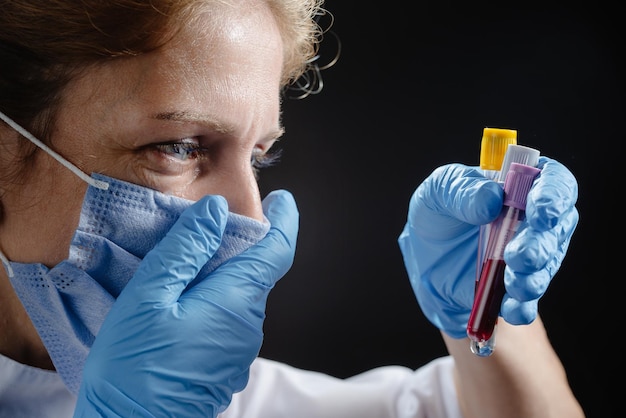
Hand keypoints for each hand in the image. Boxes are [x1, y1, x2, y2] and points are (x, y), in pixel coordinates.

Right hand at [74, 190, 298, 416]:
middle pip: (256, 272)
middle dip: (240, 248)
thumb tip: (215, 212)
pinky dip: (215, 302)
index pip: (278, 251)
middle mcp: (249, 326)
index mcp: (237, 301)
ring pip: (241, 297)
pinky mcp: (226, 366)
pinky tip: (181, 306)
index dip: (285, 221)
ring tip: (184, 268)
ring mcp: (240, 350)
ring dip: (222, 277)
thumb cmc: (133, 369)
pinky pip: (230, 321)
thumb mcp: (149, 298)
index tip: (283, 202)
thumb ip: (185, 250)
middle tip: (207, 231)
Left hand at [398, 157, 577, 337]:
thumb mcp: (437, 191)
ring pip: (548, 264)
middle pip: (558, 226)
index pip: (555, 181)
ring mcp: (531, 254)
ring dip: (534, 277)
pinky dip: (522, 306)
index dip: (555, 195)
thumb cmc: (438, 211)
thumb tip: (492, 198)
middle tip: (517, 256)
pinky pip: (529, 300)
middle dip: (541, 244)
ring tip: (512, 283)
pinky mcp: (517, 285)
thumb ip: (462, 189)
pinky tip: (509, 309)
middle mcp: (534, 218)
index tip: (541, 212)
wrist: (424, 255)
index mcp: (520, 184)